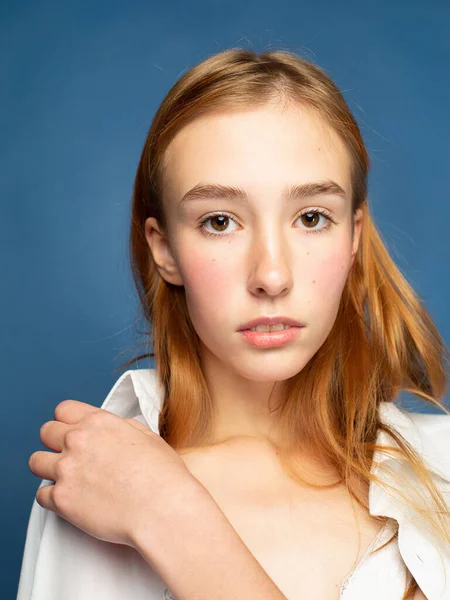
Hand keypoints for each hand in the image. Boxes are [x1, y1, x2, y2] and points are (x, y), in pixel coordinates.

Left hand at [28, 399, 198, 547]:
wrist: (162, 508)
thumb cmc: (162, 475)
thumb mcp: (148, 436)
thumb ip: (123, 428)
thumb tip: (116, 429)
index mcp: (99, 422)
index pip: (64, 410)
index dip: (68, 421)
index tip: (71, 431)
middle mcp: (78, 441)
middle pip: (46, 432)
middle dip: (55, 442)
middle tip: (68, 456)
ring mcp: (67, 469)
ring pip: (35, 462)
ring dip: (48, 468)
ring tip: (64, 478)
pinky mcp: (61, 499)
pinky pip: (41, 495)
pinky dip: (52, 498)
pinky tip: (69, 500)